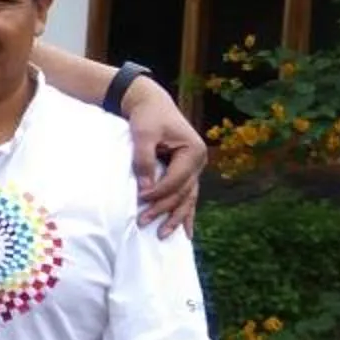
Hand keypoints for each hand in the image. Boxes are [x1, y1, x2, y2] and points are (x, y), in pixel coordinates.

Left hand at [122, 78, 205, 235]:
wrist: (150, 103)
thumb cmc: (147, 116)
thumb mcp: (144, 135)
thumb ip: (144, 160)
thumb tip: (146, 189)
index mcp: (193, 151)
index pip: (177, 179)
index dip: (159, 192)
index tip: (141, 199)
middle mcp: (199, 162)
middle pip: (182, 193)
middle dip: (164, 209)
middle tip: (143, 223)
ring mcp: (194, 168)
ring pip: (187, 199)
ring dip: (175, 218)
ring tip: (163, 235)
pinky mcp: (186, 172)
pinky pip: (187, 196)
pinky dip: (184, 213)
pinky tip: (185, 232)